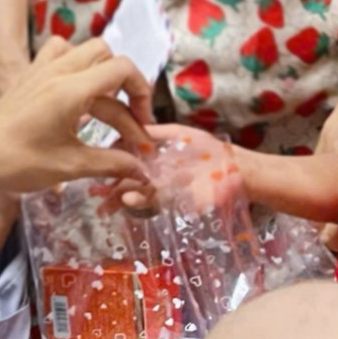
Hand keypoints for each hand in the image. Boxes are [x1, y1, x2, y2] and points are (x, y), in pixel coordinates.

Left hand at [0, 39, 154, 192]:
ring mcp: (41, 70)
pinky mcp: (30, 76)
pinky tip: (76, 95)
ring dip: (102, 74)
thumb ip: (111, 163)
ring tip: (105, 106)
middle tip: (129, 119)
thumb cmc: (17, 162)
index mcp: (71, 89)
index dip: (142, 94)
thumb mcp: (70, 166)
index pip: (123, 69)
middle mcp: (58, 71)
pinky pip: (59, 55)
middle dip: (126, 86)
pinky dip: (75, 68)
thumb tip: (141, 169)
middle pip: (108, 56)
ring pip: (85, 53)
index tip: (142, 125)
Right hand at [107, 124, 245, 216]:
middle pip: (128, 174)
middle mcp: (157, 169)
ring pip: (136, 190)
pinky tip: (128, 202)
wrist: (242, 175)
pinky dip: (138, 201)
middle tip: (95, 192)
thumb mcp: (182, 135)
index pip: (127, 151)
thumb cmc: (214, 152)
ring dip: (119, 196)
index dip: (113, 155)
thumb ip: (155, 134)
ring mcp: (164, 186)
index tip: (99, 158)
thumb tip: (128, 133)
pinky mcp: (174, 201)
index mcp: (157, 149)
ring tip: (105, 204)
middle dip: (110, 183)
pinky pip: (151, 201)